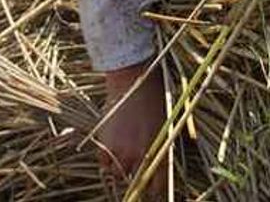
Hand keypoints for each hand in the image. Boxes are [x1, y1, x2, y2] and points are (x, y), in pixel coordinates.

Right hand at [97, 61, 166, 195]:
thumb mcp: (165, 123)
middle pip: (137, 180)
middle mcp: (140, 155)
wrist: (132, 78)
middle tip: (137, 163)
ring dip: (122, 165)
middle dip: (139, 175)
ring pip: (119, 172)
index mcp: (159, 150)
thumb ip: (161, 146)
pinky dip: (108, 158)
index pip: (158, 184)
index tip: (154, 191)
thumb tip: (158, 164)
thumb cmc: (154, 95)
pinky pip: (104, 163)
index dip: (156, 190)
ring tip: (125, 147)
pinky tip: (113, 143)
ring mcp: (120, 152)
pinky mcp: (104, 145)